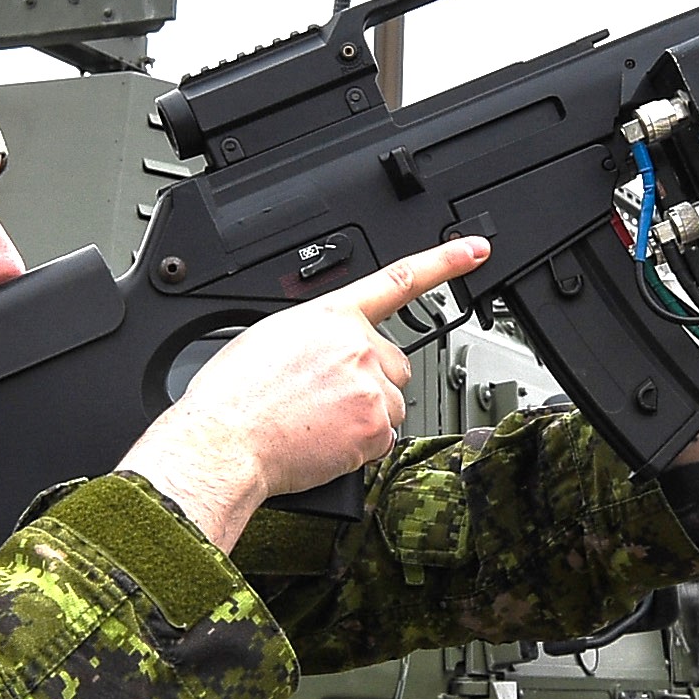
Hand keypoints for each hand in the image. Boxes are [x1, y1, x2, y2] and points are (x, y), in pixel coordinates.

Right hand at [119, 237, 490, 551]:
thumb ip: (315, 334)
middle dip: (372, 382)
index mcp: (330, 315)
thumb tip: (326, 350)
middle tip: (328, 400)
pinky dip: (360, 448)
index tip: (474, 251)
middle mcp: (357, 345)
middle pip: (394, 363)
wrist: (224, 442)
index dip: (442, 263)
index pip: (396, 280)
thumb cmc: (233, 397)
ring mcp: (370, 386)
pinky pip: (384, 440)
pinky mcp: (374, 428)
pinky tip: (325, 444)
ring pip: (391, 404)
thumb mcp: (269, 337)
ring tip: (318, 424)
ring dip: (365, 416)